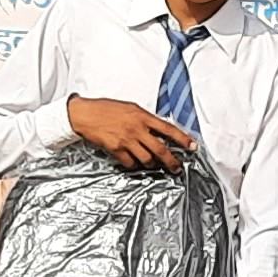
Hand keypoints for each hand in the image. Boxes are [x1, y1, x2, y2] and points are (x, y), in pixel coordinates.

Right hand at [66, 95, 197, 170]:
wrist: (85, 114)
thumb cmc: (106, 109)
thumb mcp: (130, 108)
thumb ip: (145, 119)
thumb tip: (159, 129)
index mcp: (142, 116)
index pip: (168, 129)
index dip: (183, 139)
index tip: (193, 146)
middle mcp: (137, 129)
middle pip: (161, 150)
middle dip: (171, 161)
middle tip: (176, 168)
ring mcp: (126, 140)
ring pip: (147, 159)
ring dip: (151, 164)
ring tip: (153, 164)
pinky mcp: (116, 149)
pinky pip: (130, 163)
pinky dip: (134, 165)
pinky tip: (134, 162)